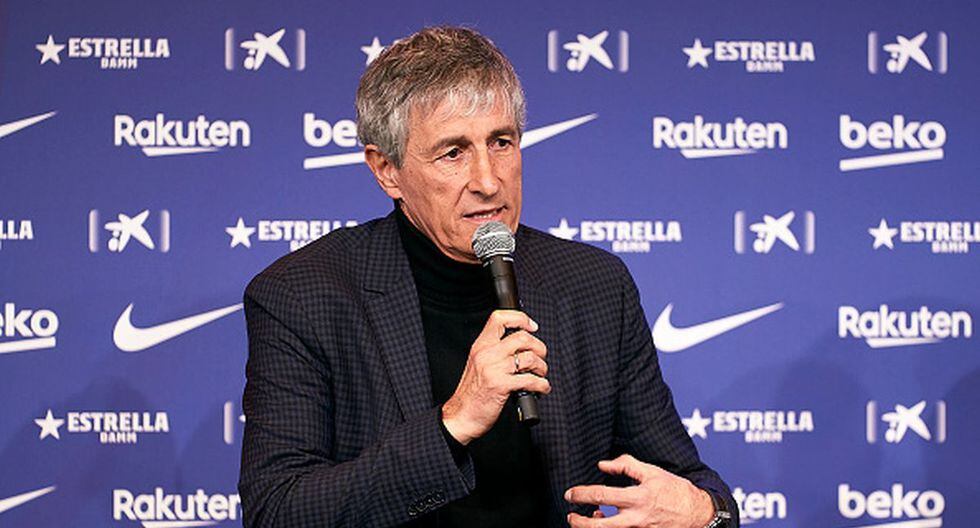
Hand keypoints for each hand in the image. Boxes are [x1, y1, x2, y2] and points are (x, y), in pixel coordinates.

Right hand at [441, 310, 549, 444]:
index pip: (499, 318)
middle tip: (541, 356)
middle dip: (539, 347)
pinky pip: (530, 380)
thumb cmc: (471, 393)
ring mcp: (494, 369)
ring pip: (529, 358)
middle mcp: (486, 354)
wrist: (461, 416)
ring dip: (542, 367)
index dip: (520, 318)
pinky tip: (542, 388)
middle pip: (522, 337)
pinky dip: (542, 384)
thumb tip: (521, 345)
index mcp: (480, 346)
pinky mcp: (501, 386)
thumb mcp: (478, 364)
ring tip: (540, 374)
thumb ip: (495, 351)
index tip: (532, 326)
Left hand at [564, 454, 714, 527]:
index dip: (581, 494)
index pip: (601, 495)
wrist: (697, 513)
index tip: (570, 494)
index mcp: (638, 497)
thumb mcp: (651, 471)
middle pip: (600, 527)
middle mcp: (637, 518)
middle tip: (570, 515)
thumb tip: (602, 465)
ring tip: (585, 520)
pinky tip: (604, 522)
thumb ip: (625, 465)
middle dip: (579, 522)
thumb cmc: (673, 489)